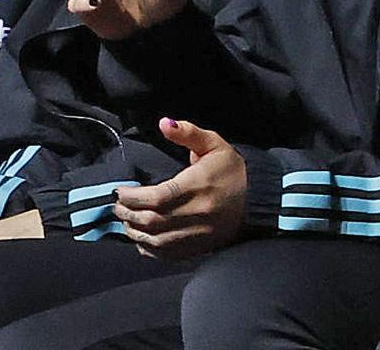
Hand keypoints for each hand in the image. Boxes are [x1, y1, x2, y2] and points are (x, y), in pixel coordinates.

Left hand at [110, 118, 245, 260]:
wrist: (261, 199)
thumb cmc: (234, 170)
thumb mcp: (214, 144)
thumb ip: (188, 133)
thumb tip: (164, 123)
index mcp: (197, 187)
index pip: (156, 197)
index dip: (132, 197)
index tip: (120, 190)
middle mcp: (196, 214)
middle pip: (152, 221)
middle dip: (128, 214)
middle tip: (118, 205)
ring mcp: (198, 234)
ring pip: (157, 241)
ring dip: (135, 233)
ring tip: (126, 221)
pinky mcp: (200, 247)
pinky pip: (169, 255)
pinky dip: (150, 250)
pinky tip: (142, 239)